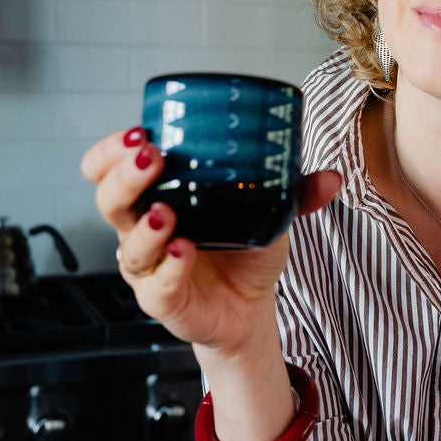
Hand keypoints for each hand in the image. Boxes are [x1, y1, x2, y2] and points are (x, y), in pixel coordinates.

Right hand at [80, 128, 339, 355]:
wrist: (250, 307)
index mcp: (157, 196)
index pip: (108, 168)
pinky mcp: (163, 301)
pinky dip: (169, 267)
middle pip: (109, 200)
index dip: (110, 151)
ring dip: (145, 225)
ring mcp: (149, 268)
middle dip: (123, 176)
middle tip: (151, 158)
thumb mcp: (269, 213)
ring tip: (165, 212)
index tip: (138, 133)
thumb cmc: (242, 250)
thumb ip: (296, 193)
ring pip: (128, 246)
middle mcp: (143, 230)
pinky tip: (183, 251)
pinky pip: (156, 286)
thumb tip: (332, 176)